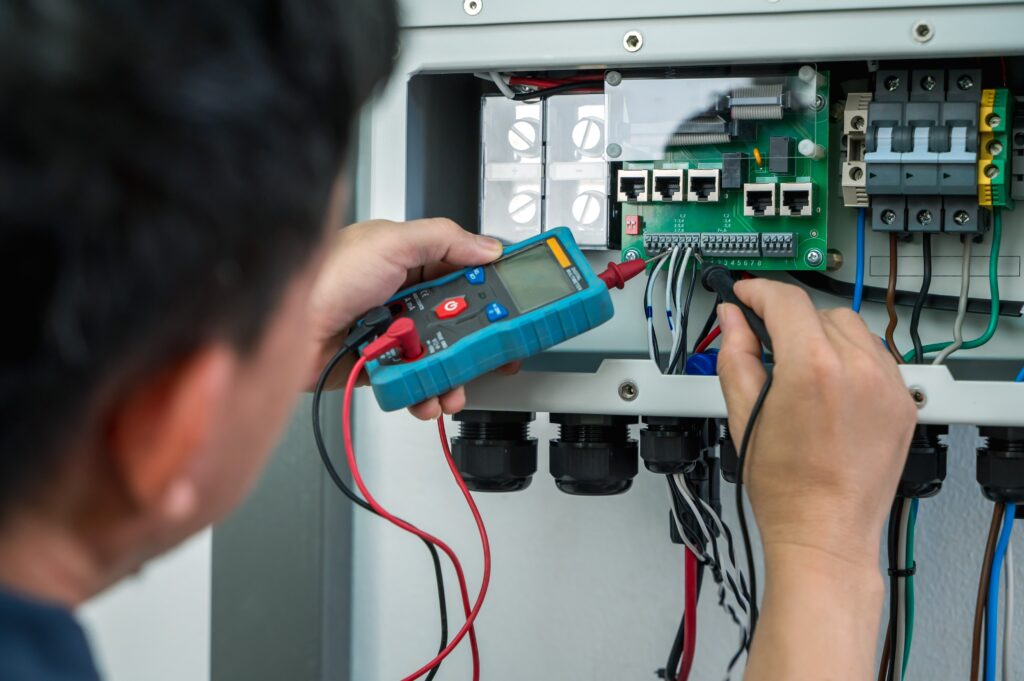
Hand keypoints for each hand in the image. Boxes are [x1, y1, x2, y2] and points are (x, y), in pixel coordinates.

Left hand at [308, 218, 505, 418]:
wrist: (283, 331)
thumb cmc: (324, 278)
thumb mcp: (390, 241)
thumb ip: (442, 238)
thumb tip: (487, 247)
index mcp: (408, 260)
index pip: (463, 271)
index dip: (490, 287)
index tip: (514, 304)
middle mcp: (404, 297)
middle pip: (459, 319)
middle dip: (480, 340)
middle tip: (496, 352)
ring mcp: (395, 333)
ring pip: (442, 355)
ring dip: (456, 375)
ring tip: (457, 386)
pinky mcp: (383, 365)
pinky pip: (416, 381)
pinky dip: (427, 393)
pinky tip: (430, 397)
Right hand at [716, 279, 916, 570]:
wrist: (824, 534)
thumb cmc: (785, 489)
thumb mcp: (742, 414)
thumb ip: (736, 355)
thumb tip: (733, 320)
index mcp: (813, 367)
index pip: (785, 300)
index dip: (757, 291)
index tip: (745, 295)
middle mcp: (858, 368)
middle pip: (818, 311)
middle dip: (788, 319)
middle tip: (765, 341)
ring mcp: (888, 386)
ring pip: (852, 329)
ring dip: (822, 336)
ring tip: (799, 368)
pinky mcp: (903, 404)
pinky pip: (876, 358)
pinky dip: (851, 359)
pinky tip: (830, 387)